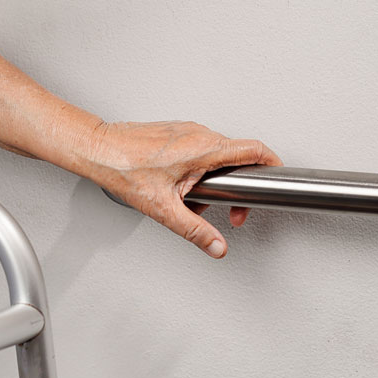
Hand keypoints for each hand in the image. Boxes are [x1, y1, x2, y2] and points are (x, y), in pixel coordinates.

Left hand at [87, 121, 282, 257]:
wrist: (100, 149)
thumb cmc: (126, 170)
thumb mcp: (165, 209)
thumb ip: (196, 231)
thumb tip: (217, 246)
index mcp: (205, 148)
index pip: (254, 149)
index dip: (272, 163)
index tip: (278, 177)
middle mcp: (199, 134)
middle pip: (237, 157)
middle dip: (237, 187)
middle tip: (230, 212)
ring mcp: (187, 131)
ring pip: (216, 156)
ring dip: (213, 181)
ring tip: (194, 201)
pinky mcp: (176, 133)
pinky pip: (199, 150)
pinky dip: (198, 171)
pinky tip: (179, 188)